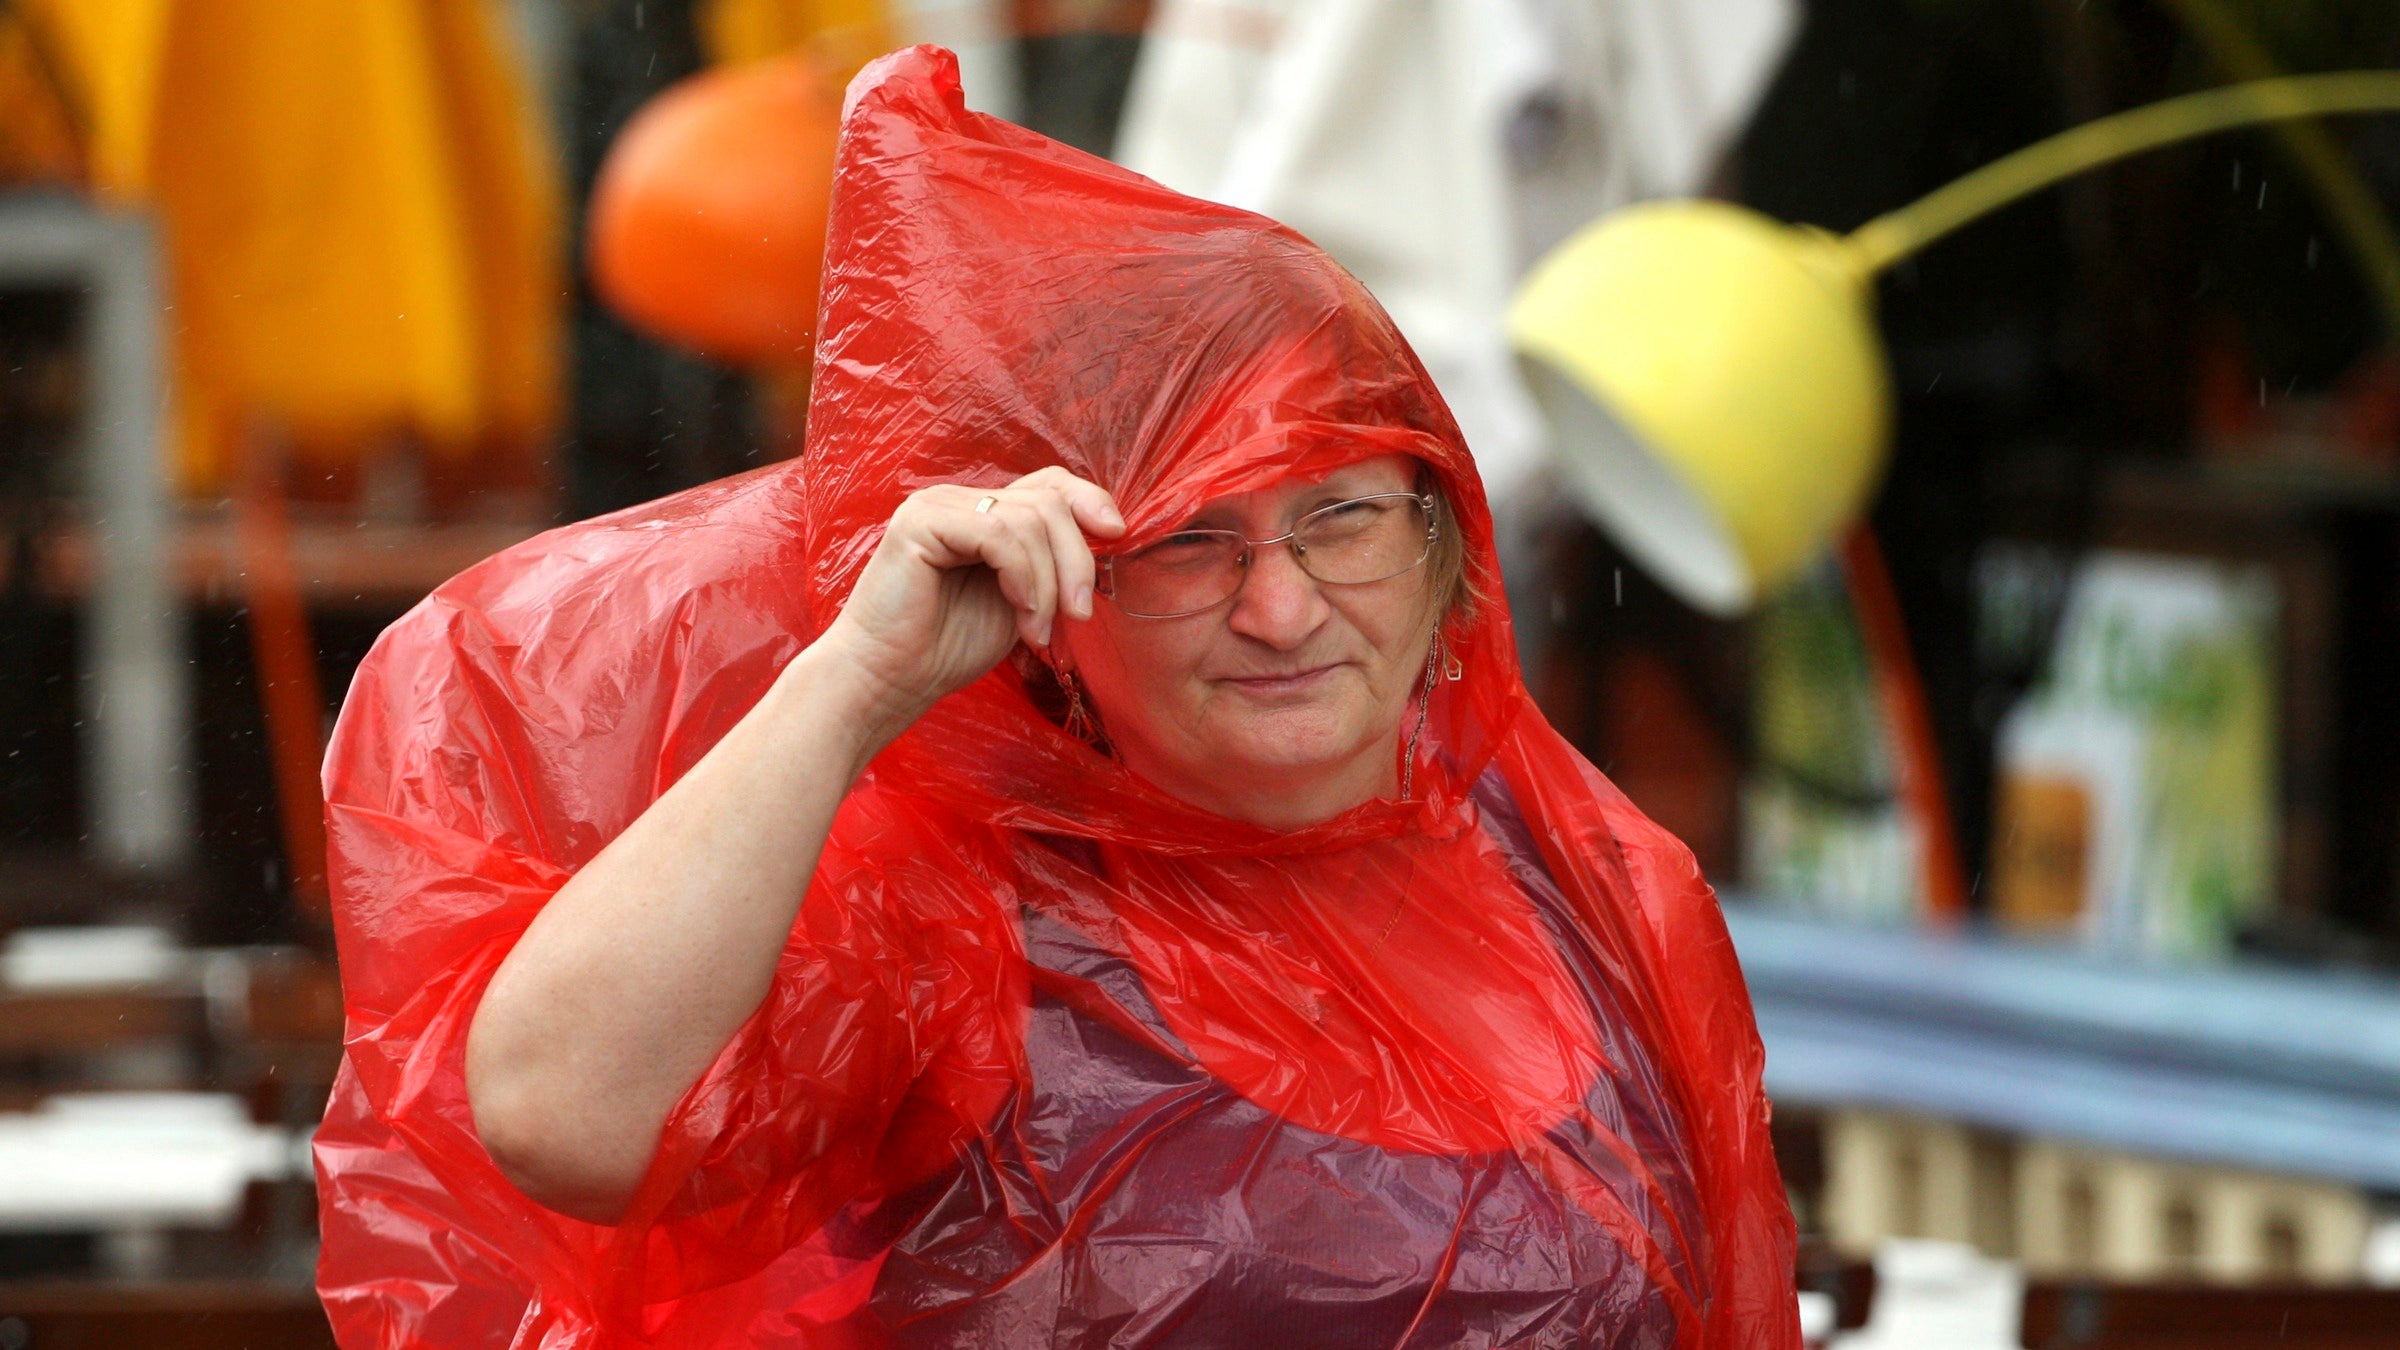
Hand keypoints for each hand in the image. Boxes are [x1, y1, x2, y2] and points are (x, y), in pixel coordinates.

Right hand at [817, 467, 1124, 740]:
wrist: (889, 681)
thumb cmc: (948, 648)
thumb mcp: (1021, 599)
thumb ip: (1050, 564)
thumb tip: (1107, 537)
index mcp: (982, 512)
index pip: (1048, 483)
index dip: (1090, 500)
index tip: (1117, 536)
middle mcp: (958, 499)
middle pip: (1048, 501)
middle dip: (1076, 559)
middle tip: (1078, 614)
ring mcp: (937, 504)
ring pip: (1029, 520)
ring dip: (1048, 583)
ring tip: (1037, 630)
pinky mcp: (921, 521)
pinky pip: (999, 534)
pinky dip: (1024, 577)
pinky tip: (1020, 615)